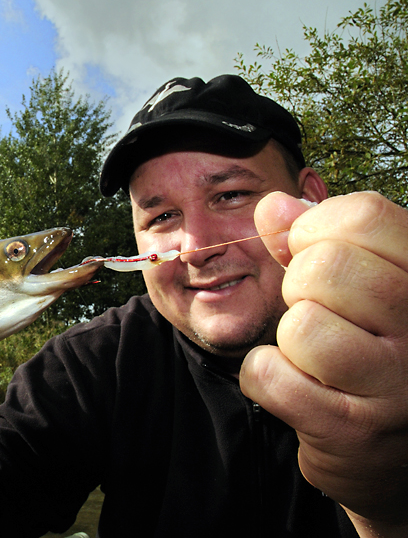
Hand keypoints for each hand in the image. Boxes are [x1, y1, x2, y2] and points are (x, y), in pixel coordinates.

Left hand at [241, 191, 407, 535]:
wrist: (388, 452)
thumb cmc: (367, 351)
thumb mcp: (353, 285)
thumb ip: (312, 241)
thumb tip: (274, 207)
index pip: (366, 216)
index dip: (314, 229)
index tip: (310, 253)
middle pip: (325, 268)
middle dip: (299, 287)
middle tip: (319, 315)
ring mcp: (398, 383)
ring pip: (302, 324)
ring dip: (287, 339)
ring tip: (314, 357)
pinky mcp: (355, 430)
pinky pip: (270, 375)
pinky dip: (265, 378)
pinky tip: (298, 389)